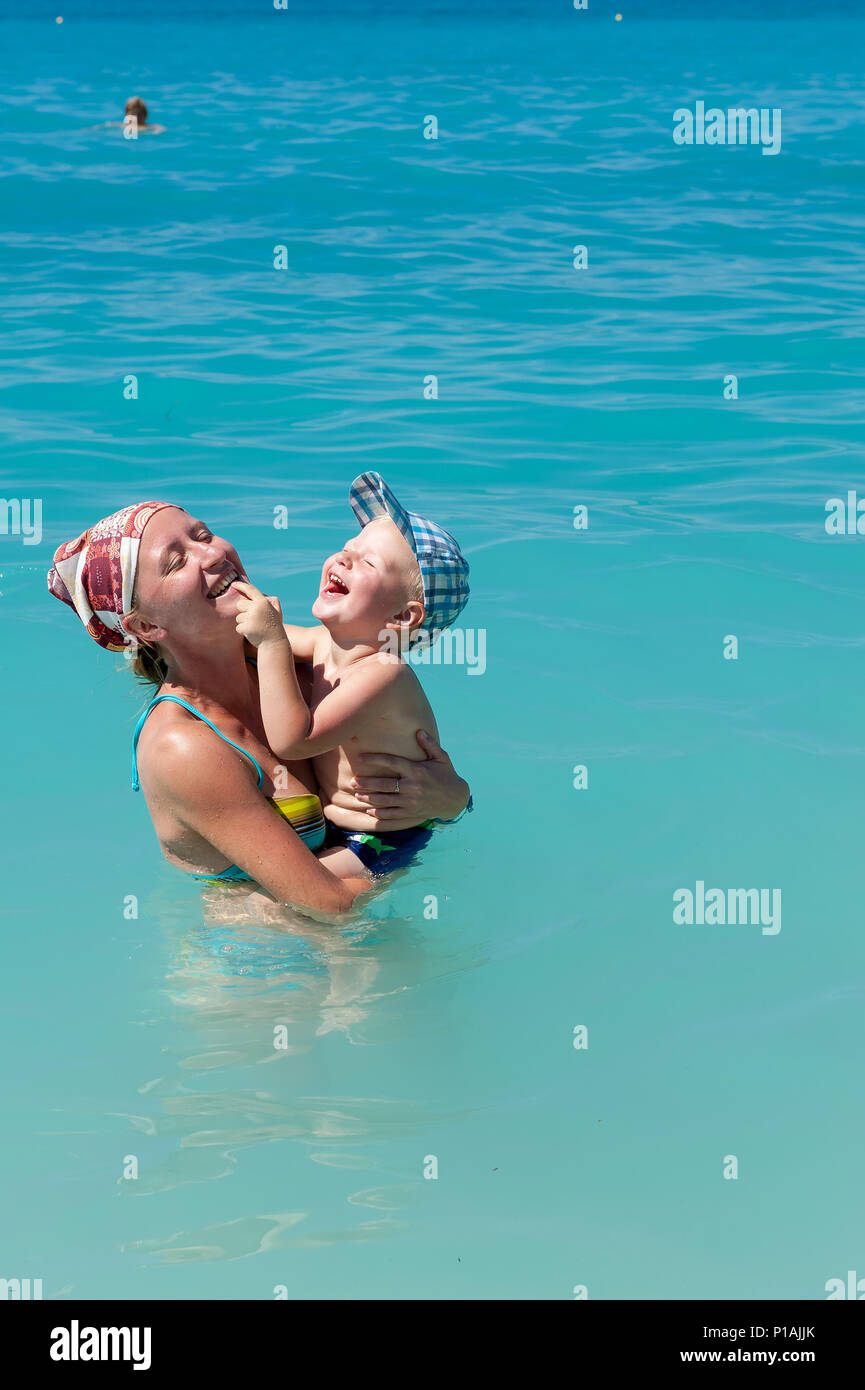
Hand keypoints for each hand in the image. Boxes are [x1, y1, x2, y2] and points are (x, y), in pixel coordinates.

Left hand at [233, 580, 285, 648]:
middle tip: (253, 619)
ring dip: (244, 623)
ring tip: (255, 627)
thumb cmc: (274, 626)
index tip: (233, 584)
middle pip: (240, 604)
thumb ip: (271, 601)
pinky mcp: (246, 628)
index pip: (250, 590)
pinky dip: (243, 631)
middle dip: (243, 611)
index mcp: (263, 602)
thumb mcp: (277, 611)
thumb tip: (263, 595)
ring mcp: (251, 618)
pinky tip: (252, 633)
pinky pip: (238, 627)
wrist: (274, 643)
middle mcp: (257, 608)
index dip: (241, 585)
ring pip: (238, 617)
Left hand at [329, 729, 469, 824]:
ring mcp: (411, 802)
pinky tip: (369, 811)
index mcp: (417, 770)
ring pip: (385, 801)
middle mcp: (413, 787)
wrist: (456, 799)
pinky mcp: (411, 813)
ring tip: (357, 795)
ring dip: (369, 799)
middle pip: (384, 784)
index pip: (392, 762)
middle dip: (366, 783)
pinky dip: (379, 814)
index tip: (360, 758)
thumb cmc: (447, 775)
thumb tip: (419, 731)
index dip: (375, 759)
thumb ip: (429, 744)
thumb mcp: (441, 758)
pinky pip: (392, 815)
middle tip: (353, 782)